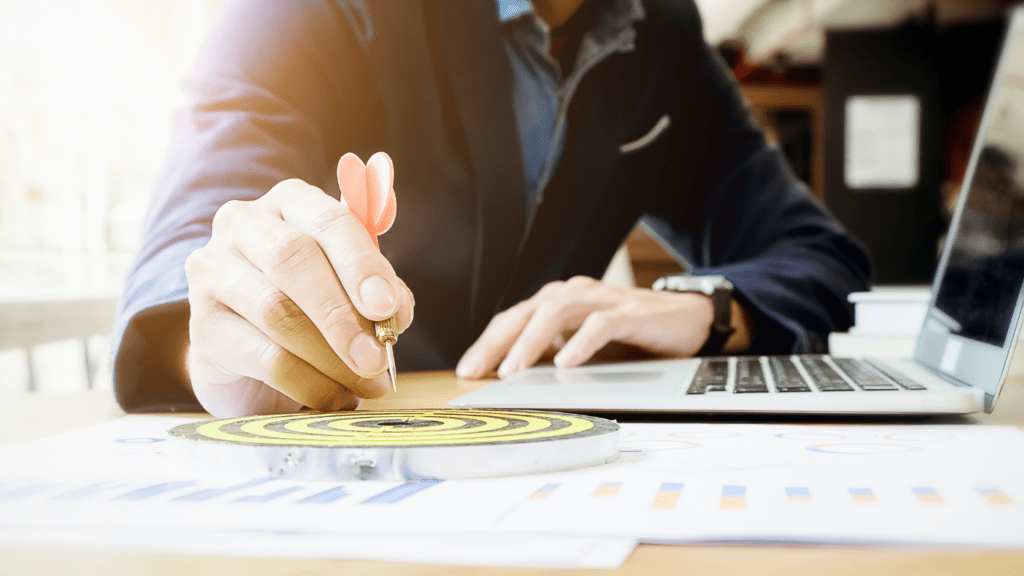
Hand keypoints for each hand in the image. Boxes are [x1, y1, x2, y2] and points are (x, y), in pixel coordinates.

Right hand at [184, 155, 412, 416]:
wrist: (247, 354)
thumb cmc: (309, 305)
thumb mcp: (349, 287)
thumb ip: (377, 292)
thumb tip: (395, 313)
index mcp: (290, 203)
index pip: (328, 221)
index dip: (361, 265)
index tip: (388, 307)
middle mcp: (243, 226)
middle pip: (293, 260)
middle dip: (342, 314)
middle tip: (376, 356)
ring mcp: (213, 274)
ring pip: (277, 312)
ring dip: (331, 356)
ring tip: (365, 381)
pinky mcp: (202, 328)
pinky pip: (263, 357)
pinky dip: (308, 382)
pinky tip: (333, 397)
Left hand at [456, 276, 737, 378]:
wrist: (685, 319)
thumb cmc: (629, 334)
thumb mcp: (581, 345)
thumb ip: (551, 353)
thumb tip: (511, 378)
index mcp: (558, 302)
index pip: (513, 319)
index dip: (487, 343)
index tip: (467, 371)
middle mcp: (574, 294)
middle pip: (526, 313)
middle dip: (497, 343)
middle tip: (478, 372)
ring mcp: (602, 300)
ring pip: (557, 313)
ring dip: (531, 342)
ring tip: (514, 370)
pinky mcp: (629, 313)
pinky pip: (600, 324)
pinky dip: (580, 343)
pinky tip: (567, 362)